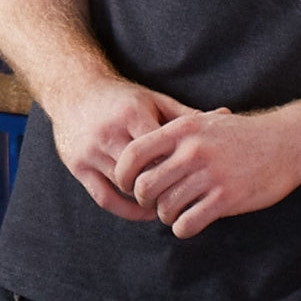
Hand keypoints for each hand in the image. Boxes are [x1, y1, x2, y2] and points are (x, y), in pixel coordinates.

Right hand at [48, 77, 195, 221]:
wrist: (74, 89)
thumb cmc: (123, 97)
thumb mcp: (154, 100)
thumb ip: (185, 114)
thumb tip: (226, 115)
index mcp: (131, 113)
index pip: (161, 148)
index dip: (180, 164)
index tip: (198, 174)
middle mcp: (108, 133)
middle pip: (143, 170)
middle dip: (165, 184)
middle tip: (186, 194)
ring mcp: (90, 152)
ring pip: (125, 186)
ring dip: (148, 198)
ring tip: (171, 203)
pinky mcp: (77, 167)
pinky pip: (104, 198)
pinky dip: (127, 210)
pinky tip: (145, 211)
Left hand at [113, 107, 300, 238]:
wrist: (288, 142)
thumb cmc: (244, 134)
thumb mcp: (208, 122)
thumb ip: (177, 134)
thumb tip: (142, 153)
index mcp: (184, 128)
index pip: (133, 154)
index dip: (124, 175)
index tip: (131, 185)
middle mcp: (193, 149)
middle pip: (144, 187)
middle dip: (146, 201)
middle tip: (158, 202)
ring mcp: (210, 174)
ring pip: (164, 209)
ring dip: (167, 216)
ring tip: (179, 210)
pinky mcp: (226, 198)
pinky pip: (186, 224)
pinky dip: (183, 228)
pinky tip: (193, 221)